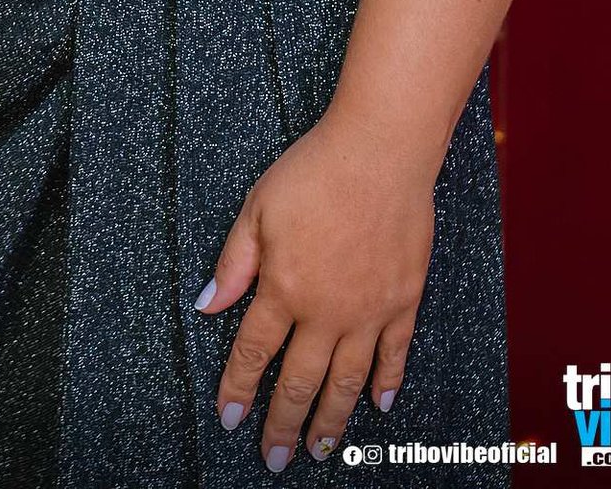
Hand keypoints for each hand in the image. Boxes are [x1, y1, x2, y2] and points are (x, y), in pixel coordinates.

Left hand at [195, 112, 435, 468]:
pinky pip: (394, 356)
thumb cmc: (314, 172)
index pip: (253, 352)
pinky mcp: (403, 302)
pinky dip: (386, 384)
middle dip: (282, 424)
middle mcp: (325, 312)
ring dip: (330, 420)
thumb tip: (207, 305)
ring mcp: (368, 312)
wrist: (379, 153)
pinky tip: (378, 405)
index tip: (228, 418)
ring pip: (347, 382)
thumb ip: (234, 264)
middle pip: (299, 381)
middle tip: (274, 458)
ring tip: (318, 448)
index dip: (238, 389)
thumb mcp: (257, 209)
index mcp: (283, 289)